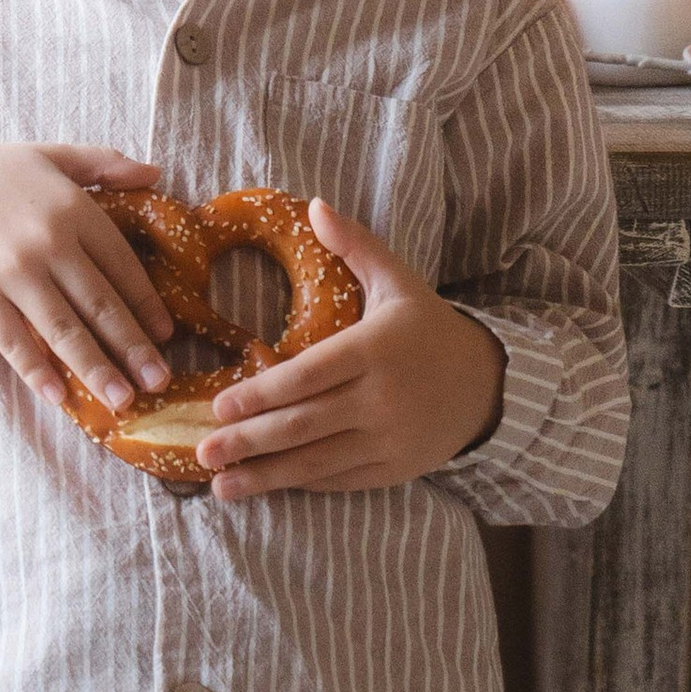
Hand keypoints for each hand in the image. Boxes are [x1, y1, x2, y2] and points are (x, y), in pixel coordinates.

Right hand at [0, 145, 174, 418]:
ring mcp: (11, 272)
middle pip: (100, 305)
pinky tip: (61, 396)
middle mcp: (48, 242)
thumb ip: (106, 164)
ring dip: (96, 369)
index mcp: (74, 209)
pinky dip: (38, 371)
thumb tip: (155, 175)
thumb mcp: (55, 156)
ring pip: (64, 330)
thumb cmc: (0, 173)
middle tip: (158, 382)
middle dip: (133, 348)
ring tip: (122, 400)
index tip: (166, 337)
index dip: (147, 305)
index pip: (122, 266)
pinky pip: (15, 341)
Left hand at [201, 200, 504, 501]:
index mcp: (374, 350)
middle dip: (249, 441)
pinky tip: (268, 485)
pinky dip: (302, 483)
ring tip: (220, 486)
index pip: (307, 376)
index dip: (260, 395)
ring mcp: (388, 440)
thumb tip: (314, 205)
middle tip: (203, 451)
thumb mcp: (397, 281)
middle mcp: (380, 399)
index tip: (220, 406)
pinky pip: (340, 480)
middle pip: (303, 425)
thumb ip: (355, 246)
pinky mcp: (395, 469)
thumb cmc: (429, 328)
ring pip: (316, 461)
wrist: (487, 384)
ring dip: (265, 476)